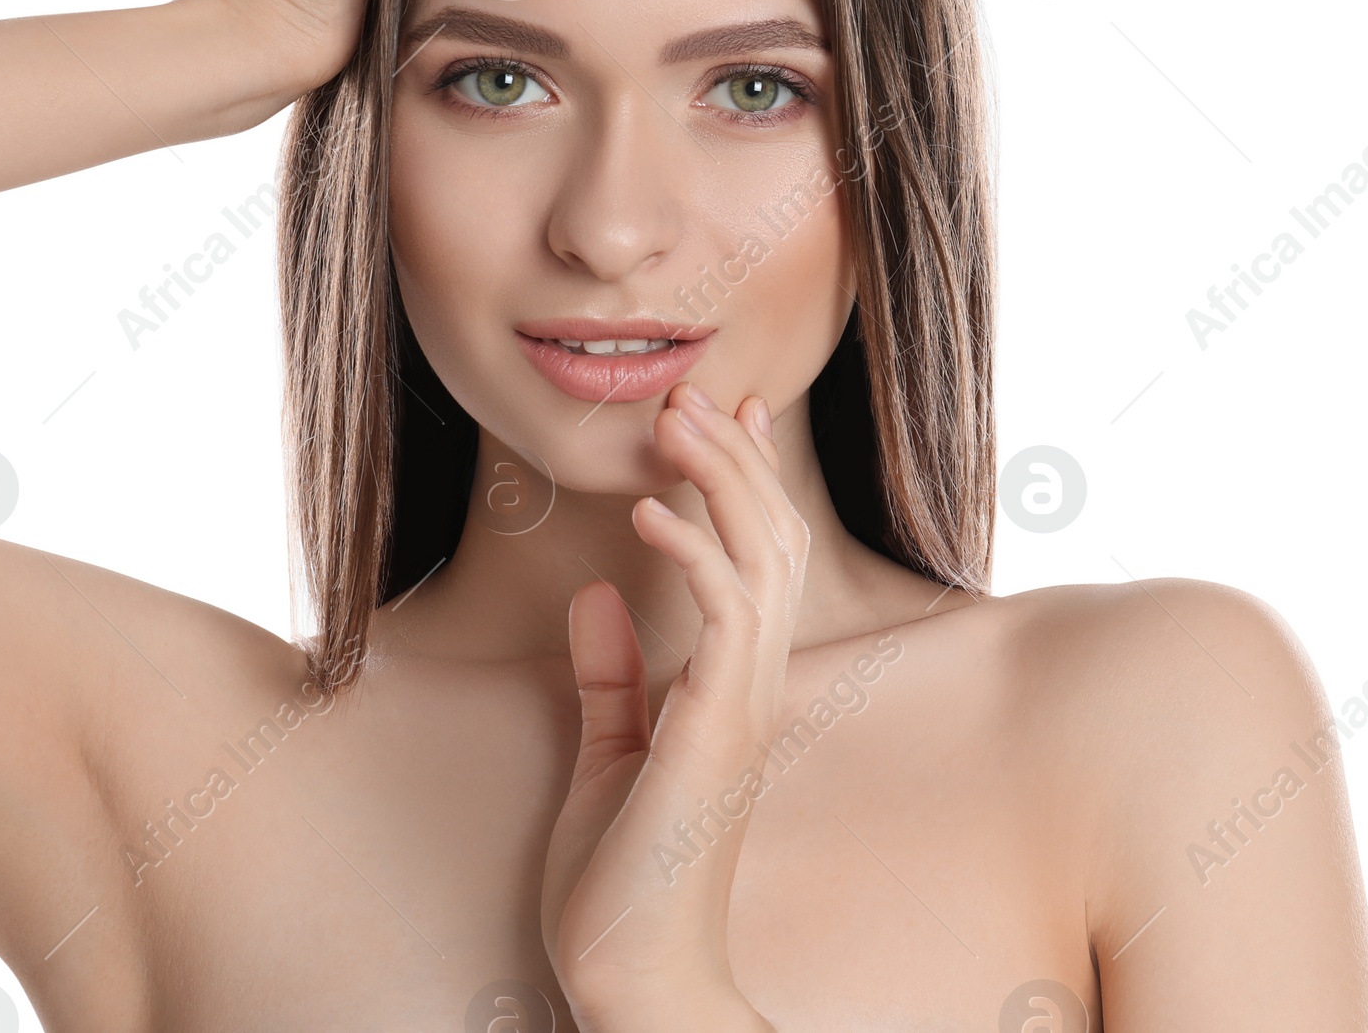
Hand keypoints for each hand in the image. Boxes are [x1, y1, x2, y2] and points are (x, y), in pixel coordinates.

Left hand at [540, 383, 806, 1032]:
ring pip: (763, 560)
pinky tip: (651, 514)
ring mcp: (742, 704)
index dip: (745, 479)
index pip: (758, 556)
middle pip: (773, 539)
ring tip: (680, 419)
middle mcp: (753, 683)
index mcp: (732, 684)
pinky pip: (724, 618)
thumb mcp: (606, 756)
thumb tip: (594, 593)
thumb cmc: (621, 882)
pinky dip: (695, 554)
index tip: (726, 414)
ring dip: (723, 482)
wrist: (631, 982)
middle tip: (698, 394)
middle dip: (736, 458)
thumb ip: (609, 676)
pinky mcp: (715, 728)